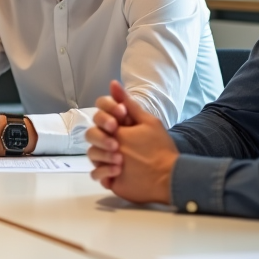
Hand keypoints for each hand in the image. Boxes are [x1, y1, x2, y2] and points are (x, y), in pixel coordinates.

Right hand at [86, 81, 177, 204]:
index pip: (100, 111)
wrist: (168, 175)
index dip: (106, 111)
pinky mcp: (107, 175)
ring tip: (120, 160)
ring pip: (91, 152)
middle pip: (91, 132)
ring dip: (103, 154)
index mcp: (117, 125)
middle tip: (116, 144)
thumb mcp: (146, 122)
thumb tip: (113, 82)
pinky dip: (103, 171)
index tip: (121, 115)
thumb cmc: (158, 147)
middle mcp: (109, 139)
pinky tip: (117, 171)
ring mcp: (106, 157)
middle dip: (101, 136)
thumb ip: (128, 103)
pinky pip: (94, 173)